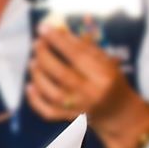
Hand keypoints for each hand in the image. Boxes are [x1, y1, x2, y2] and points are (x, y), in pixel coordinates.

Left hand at [26, 24, 148, 147]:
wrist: (119, 114)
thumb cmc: (110, 81)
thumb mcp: (105, 61)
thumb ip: (84, 47)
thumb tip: (58, 30)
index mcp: (104, 76)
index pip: (78, 55)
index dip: (58, 41)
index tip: (43, 28)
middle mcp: (91, 93)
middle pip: (62, 74)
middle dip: (44, 56)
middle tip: (37, 44)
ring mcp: (80, 109)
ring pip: (51, 93)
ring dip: (38, 75)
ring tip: (33, 62)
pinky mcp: (70, 119)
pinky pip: (47, 112)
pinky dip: (35, 100)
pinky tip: (30, 86)